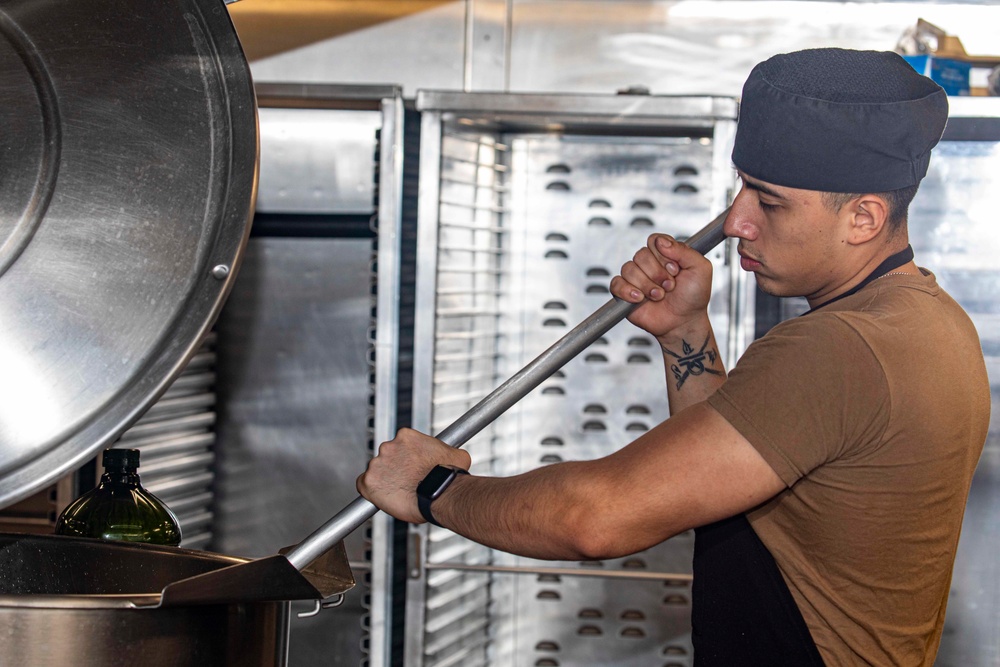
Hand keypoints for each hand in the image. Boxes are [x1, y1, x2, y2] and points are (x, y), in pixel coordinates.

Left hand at [357, 428, 471, 523]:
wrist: (441, 492)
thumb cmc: (448, 475)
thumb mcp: (455, 454)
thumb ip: (447, 451)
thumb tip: (454, 456)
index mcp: (405, 436)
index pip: (399, 445)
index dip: (405, 459)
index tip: (410, 467)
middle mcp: (388, 446)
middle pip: (386, 457)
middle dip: (395, 468)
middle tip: (407, 480)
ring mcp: (377, 464)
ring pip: (376, 471)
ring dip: (385, 480)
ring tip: (401, 491)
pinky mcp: (369, 482)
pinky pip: (363, 486)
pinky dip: (371, 491)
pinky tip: (383, 497)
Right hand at [609, 234, 713, 340]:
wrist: (684, 322)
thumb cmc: (693, 298)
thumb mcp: (700, 269)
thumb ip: (684, 250)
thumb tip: (662, 242)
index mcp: (666, 255)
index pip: (654, 241)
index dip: (663, 255)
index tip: (675, 269)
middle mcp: (650, 265)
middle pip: (641, 255)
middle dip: (657, 273)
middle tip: (669, 286)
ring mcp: (636, 278)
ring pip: (629, 269)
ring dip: (647, 285)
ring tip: (659, 295)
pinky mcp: (625, 292)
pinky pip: (616, 284)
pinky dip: (628, 291)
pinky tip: (640, 298)